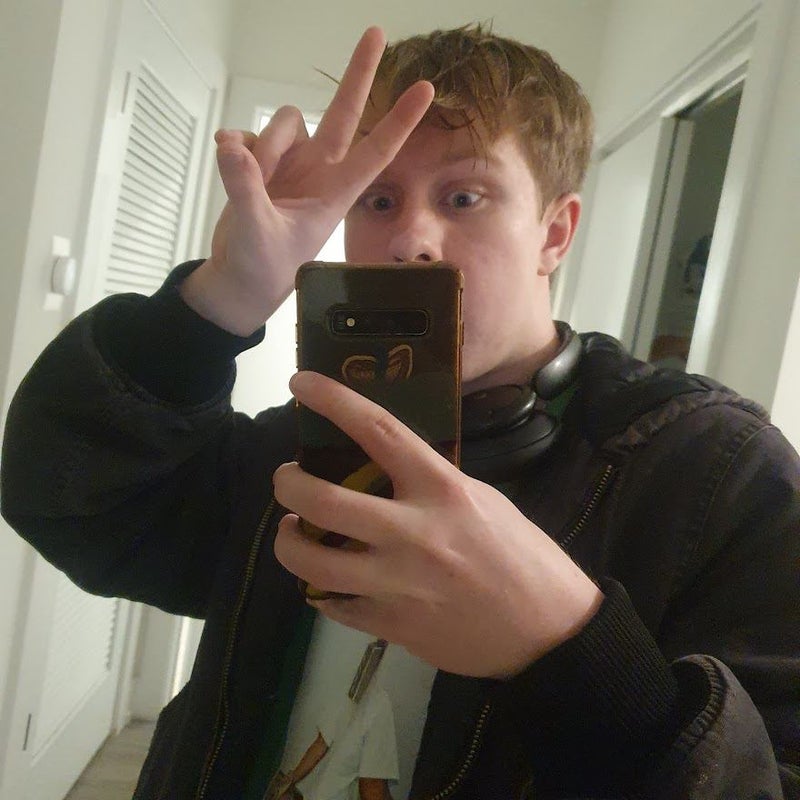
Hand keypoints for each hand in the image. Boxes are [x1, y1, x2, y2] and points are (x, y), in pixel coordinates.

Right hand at [180, 27, 433, 334]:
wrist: (240, 280)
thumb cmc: (263, 267)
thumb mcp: (257, 232)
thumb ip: (246, 189)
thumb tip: (233, 145)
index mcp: (334, 193)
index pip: (375, 151)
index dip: (399, 120)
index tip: (426, 89)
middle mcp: (319, 171)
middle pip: (342, 112)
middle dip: (357, 73)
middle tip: (376, 32)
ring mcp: (292, 164)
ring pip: (285, 122)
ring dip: (264, 145)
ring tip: (251, 181)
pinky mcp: (263, 162)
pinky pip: (250, 135)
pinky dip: (236, 148)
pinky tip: (229, 166)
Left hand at [273, 372, 602, 678]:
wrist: (548, 632)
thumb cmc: (523, 556)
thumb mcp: (482, 501)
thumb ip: (432, 486)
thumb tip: (385, 474)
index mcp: (442, 490)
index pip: (378, 431)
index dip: (334, 401)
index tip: (301, 383)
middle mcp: (413, 533)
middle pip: (323, 500)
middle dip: (288, 483)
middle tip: (286, 478)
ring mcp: (398, 584)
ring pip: (311, 563)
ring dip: (288, 541)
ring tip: (292, 531)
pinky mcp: (392, 626)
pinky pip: (333, 606)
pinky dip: (321, 590)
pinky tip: (328, 581)